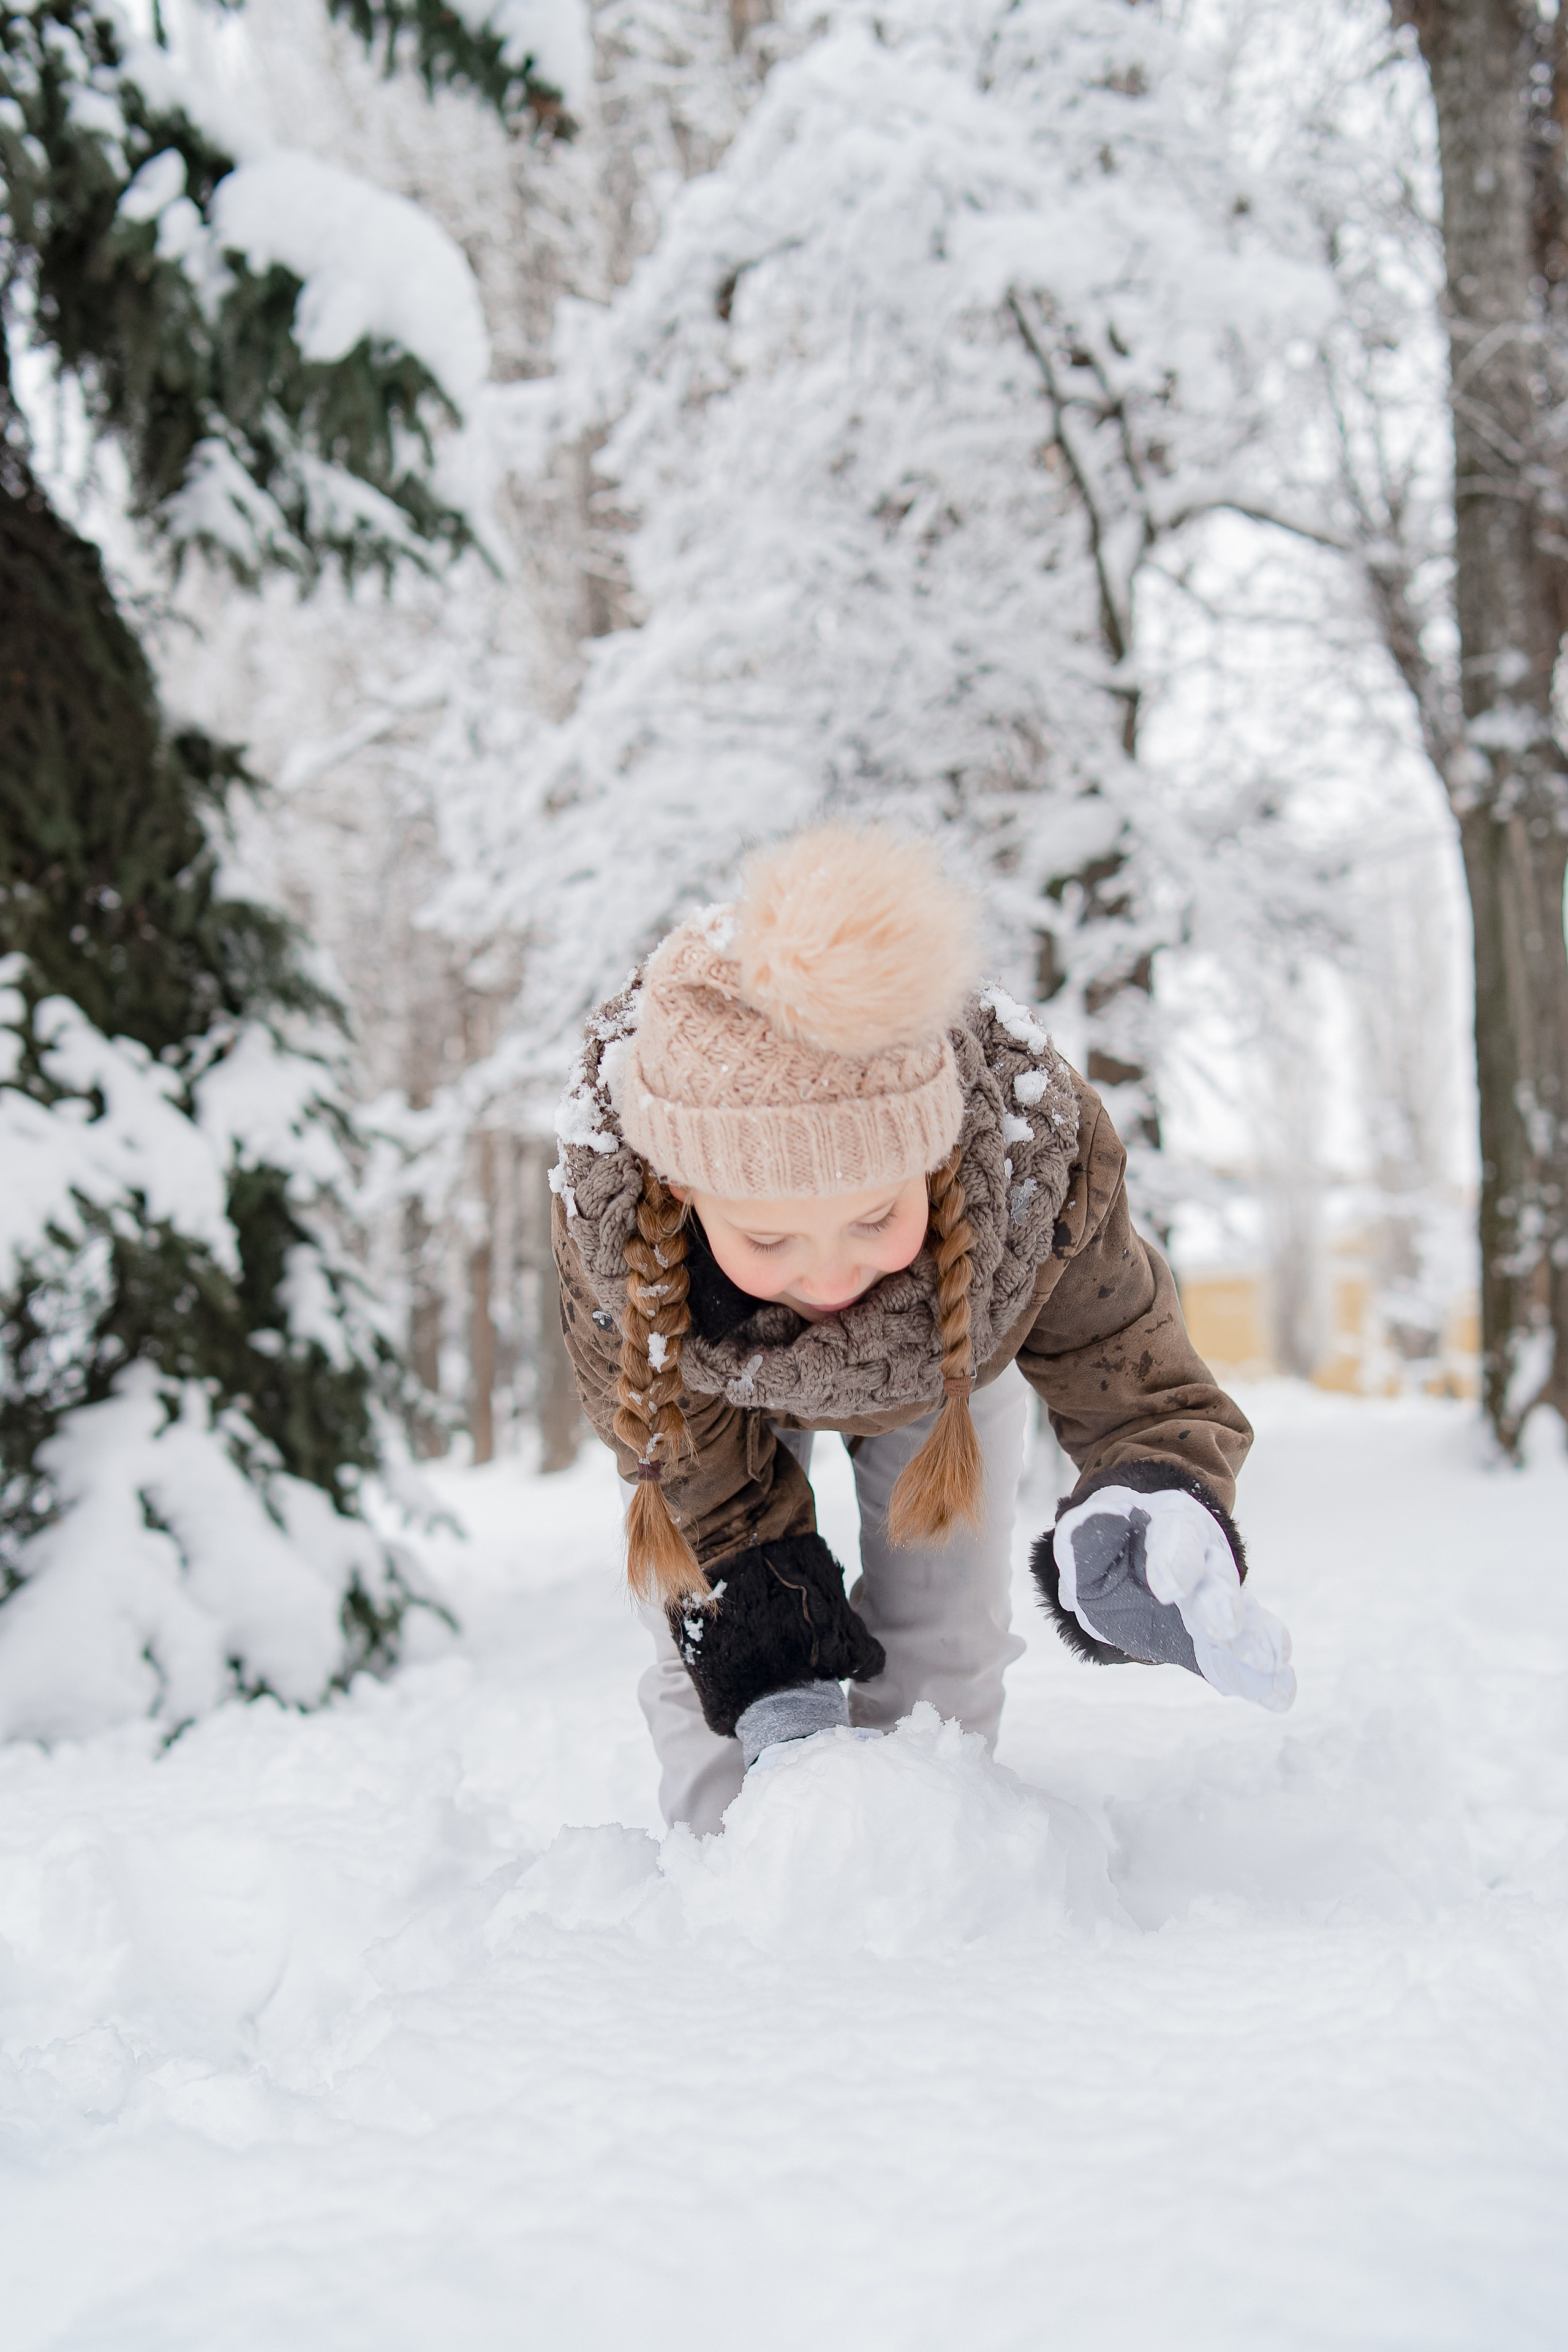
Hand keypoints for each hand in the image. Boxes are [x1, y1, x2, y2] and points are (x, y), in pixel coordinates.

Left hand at [1053, 1484, 1294, 1711]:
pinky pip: (1247, 1654)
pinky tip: (1279, 1694)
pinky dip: (1264, 1675)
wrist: (1133, 1556)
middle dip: (1220, 1604)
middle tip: (1223, 1628)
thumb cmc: (1111, 1547)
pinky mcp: (1226, 1636)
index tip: (1169, 1588)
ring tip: (1267, 1662)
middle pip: (1217, 1579)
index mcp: (1173, 1527)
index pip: (1178, 1537)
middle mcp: (1207, 1560)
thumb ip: (1092, 1536)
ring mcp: (1222, 1598)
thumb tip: (1108, 1521)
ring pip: (1243, 1616)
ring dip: (1254, 1640)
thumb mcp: (1090, 1537)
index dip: (1175, 1560)